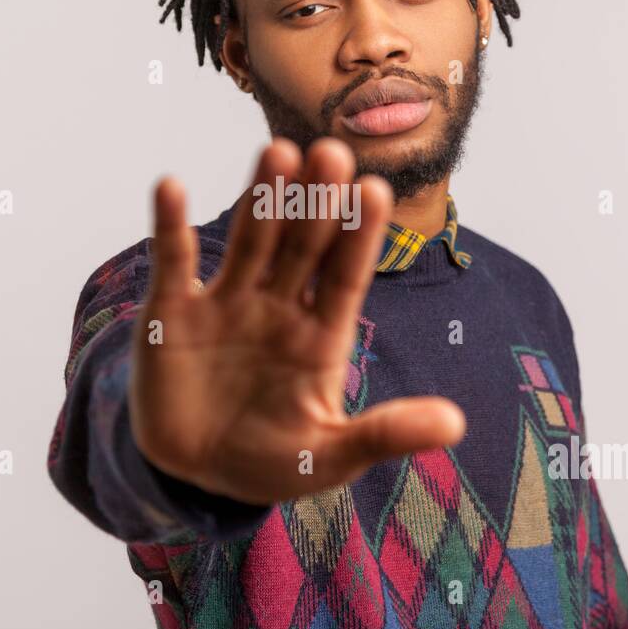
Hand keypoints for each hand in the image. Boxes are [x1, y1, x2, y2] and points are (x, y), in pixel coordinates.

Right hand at [127, 136, 466, 505]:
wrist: (196, 476)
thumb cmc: (273, 462)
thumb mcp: (331, 456)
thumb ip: (386, 434)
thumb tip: (457, 424)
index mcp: (321, 334)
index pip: (346, 275)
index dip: (360, 235)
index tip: (375, 190)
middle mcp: (278, 306)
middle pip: (303, 244)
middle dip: (317, 201)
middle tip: (333, 151)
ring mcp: (226, 304)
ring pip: (250, 240)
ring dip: (261, 198)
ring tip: (277, 152)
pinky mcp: (171, 312)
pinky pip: (173, 262)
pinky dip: (170, 227)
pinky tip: (171, 186)